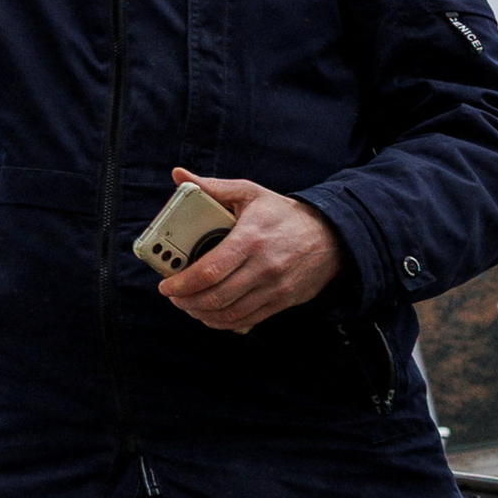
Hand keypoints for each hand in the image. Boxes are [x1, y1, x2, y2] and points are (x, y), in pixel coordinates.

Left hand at [157, 170, 348, 332]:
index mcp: (250, 239)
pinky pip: (248, 319)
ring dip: (203, 314)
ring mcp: (274, 287)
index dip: (183, 282)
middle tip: (173, 296)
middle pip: (217, 296)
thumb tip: (179, 175)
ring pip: (231, 312)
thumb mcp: (250, 193)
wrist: (331, 236)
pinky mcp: (282, 301)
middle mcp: (263, 267)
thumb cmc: (283, 213)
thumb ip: (213, 187)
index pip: (210, 270)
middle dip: (187, 301)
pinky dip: (224, 323)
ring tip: (188, 306)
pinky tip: (210, 315)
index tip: (166, 285)